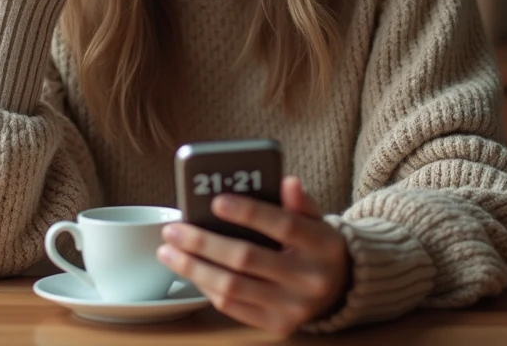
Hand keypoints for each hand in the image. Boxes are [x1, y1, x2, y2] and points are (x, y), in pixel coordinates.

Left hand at [158, 176, 351, 335]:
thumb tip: (287, 181)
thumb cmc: (315, 246)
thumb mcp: (316, 219)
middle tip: (173, 229)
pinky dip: (206, 287)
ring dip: (194, 268)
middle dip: (203, 243)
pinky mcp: (277, 326)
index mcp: (322, 245)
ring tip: (168, 251)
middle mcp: (309, 280)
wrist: (338, 290)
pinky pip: (232, 307)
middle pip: (246, 259)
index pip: (283, 226)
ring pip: (232, 287)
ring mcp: (292, 307)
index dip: (248, 213)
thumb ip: (300, 202)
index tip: (216, 202)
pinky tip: (190, 270)